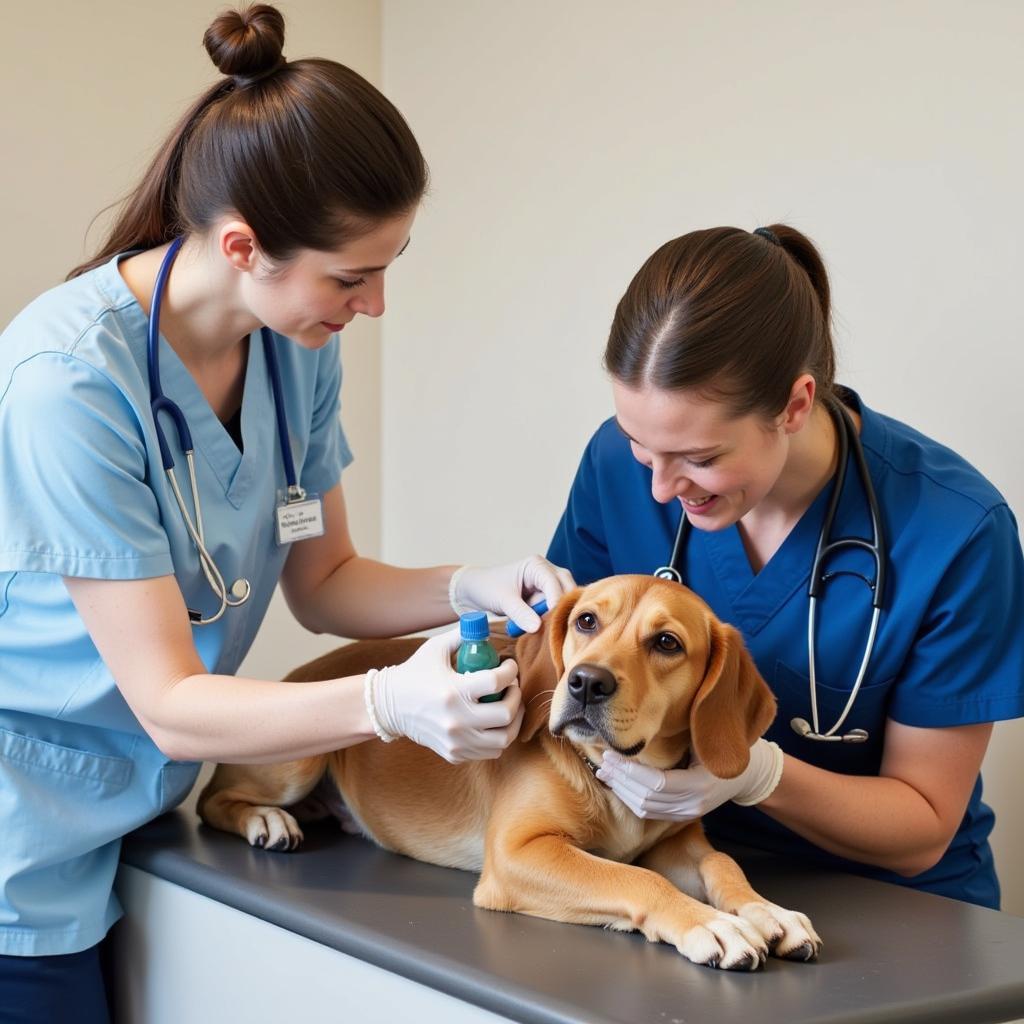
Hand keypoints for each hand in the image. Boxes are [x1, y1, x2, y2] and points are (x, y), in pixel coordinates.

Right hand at [366, 628, 523, 762]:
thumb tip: (485, 624)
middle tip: (512, 687)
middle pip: (506, 714)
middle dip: (516, 697)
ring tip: (509, 707)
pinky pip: (489, 751)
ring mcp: (455, 740)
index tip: (509, 665)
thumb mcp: (436, 648)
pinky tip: (494, 722)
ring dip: (513, 721)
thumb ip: (462, 635)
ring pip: (503, 739)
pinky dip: (498, 737)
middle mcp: (456, 719)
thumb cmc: (414, 674)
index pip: (497, 681)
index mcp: (453, 690)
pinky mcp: (453, 753)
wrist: (389, 706)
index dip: (511, 670)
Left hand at [450, 555, 575, 633]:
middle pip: (567, 588)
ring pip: (564, 600)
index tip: (553, 620)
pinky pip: (555, 610)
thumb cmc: (486, 588)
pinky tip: (548, 630)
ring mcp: (547, 587)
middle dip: (563, 607)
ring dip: (558, 615)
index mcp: (536, 566)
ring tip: (551, 630)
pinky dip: (553, 620)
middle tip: (557, 626)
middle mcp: (546, 573)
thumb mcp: (502, 600)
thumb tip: (537, 627)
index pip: (554, 582)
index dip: (556, 601)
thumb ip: (519, 612)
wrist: (473, 592)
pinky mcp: (544, 600)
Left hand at [595, 740, 783, 820]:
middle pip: (646, 798)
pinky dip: (631, 798)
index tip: (611, 752)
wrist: (748, 771)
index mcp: (701, 782)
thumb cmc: (723, 741)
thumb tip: (644, 716)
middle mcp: (695, 803)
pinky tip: (618, 784)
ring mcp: (690, 813)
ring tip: (605, 770)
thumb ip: (683, 728)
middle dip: (621, 779)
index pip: (655, 783)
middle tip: (603, 759)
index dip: (630, 770)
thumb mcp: (707, 731)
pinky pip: (651, 812)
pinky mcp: (684, 816)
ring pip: (646, 808)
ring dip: (622, 790)